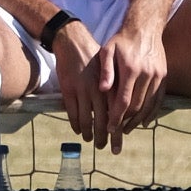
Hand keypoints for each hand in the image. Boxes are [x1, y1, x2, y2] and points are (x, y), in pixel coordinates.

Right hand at [50, 21, 108, 145]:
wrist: (73, 42)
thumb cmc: (94, 58)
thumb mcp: (111, 72)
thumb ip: (115, 90)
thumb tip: (121, 111)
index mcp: (111, 86)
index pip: (116, 115)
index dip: (117, 132)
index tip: (118, 145)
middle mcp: (98, 91)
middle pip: (103, 122)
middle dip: (104, 138)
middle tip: (104, 148)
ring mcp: (82, 91)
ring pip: (86, 121)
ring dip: (89, 134)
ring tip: (92, 141)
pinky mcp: (68, 90)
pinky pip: (72, 114)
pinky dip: (76, 125)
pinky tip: (79, 130)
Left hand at [91, 16, 169, 152]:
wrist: (145, 28)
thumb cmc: (121, 41)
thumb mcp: (107, 51)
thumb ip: (105, 71)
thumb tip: (102, 90)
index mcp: (131, 70)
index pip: (124, 101)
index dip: (116, 117)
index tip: (109, 128)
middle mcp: (147, 75)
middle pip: (137, 106)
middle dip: (126, 122)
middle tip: (116, 132)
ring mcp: (158, 76)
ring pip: (149, 105)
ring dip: (138, 120)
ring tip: (127, 130)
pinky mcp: (164, 77)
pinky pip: (159, 100)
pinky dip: (152, 113)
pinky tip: (144, 122)